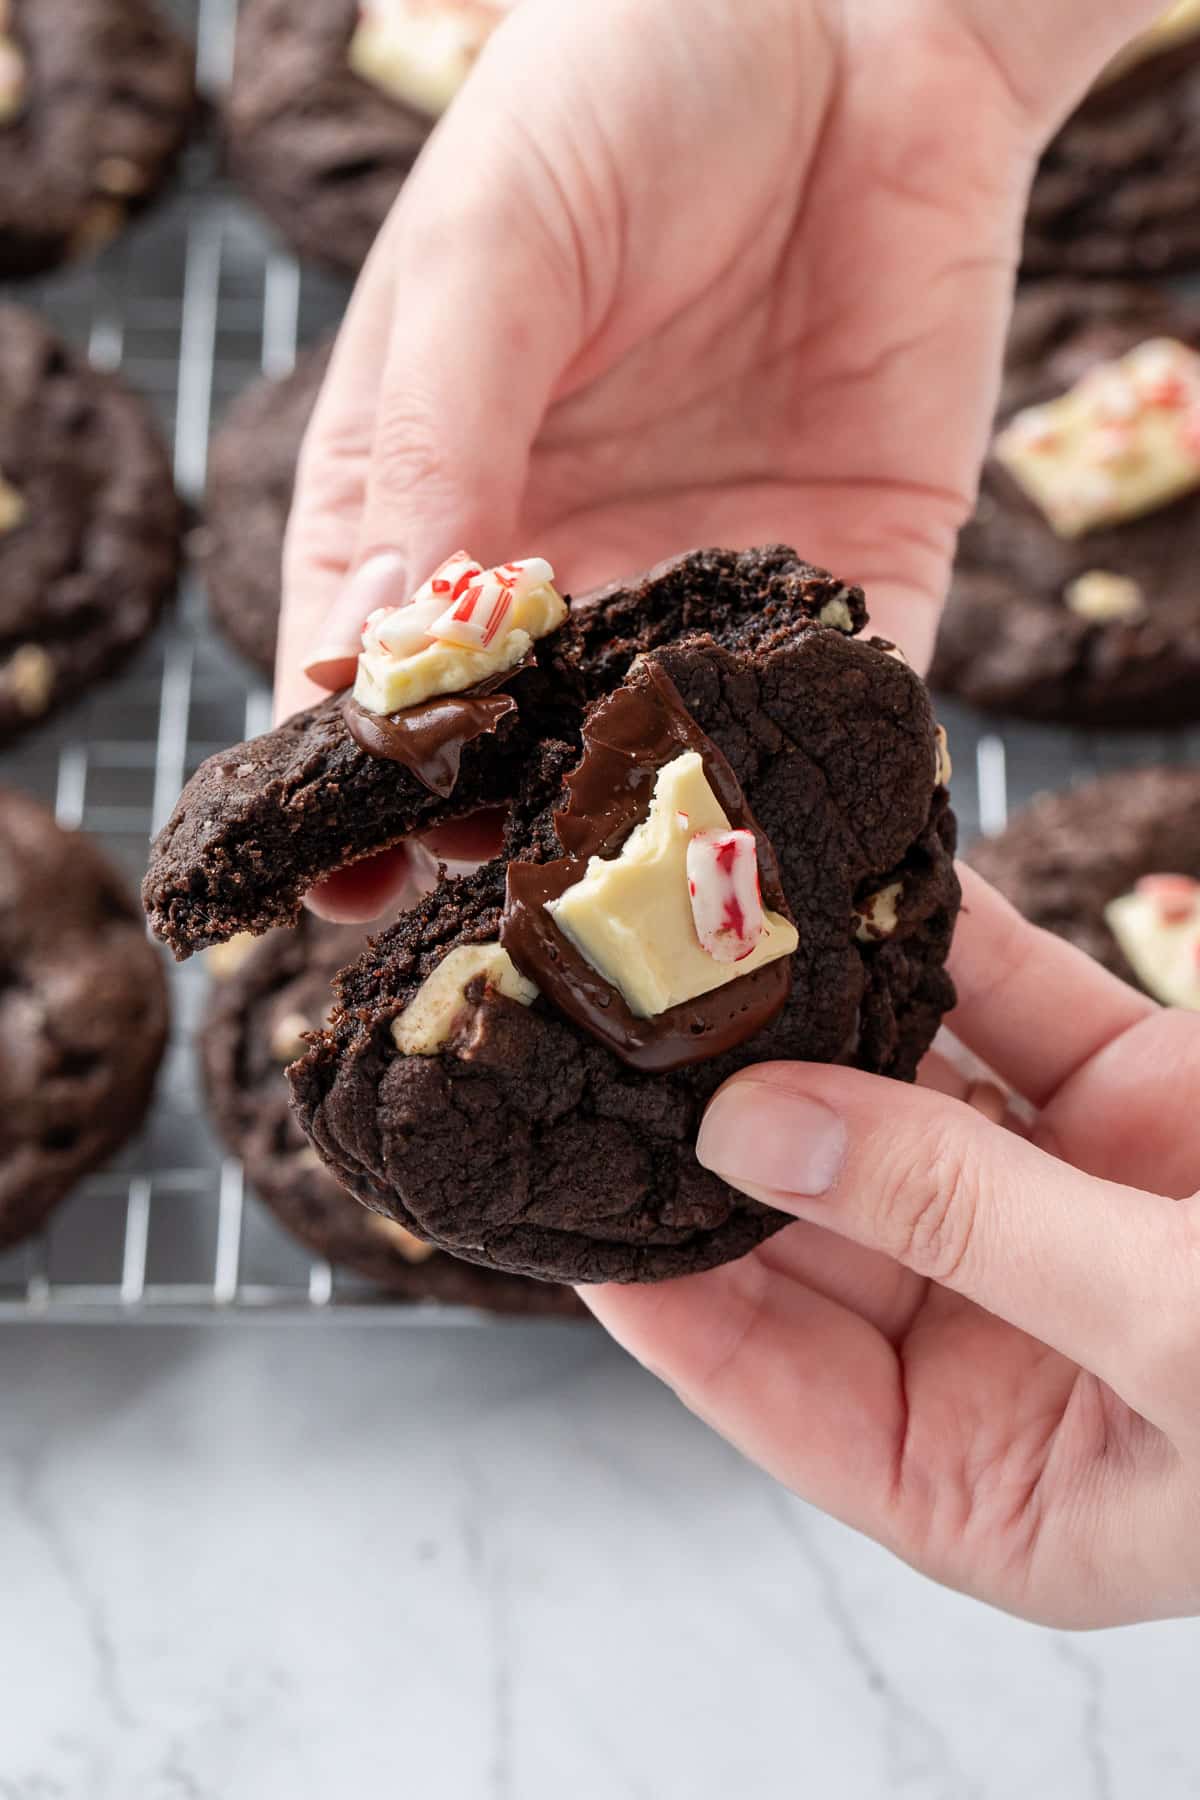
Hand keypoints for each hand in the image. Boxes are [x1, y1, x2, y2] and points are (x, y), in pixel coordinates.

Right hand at [280, 0, 1156, 918]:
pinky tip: (797, 857)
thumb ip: (435, 439)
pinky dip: (819, 786)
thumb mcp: (497, 250)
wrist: (871, 25)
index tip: (339, 886)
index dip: (352, 780)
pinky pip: (833, 711)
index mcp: (437, 485)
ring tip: (632, 936)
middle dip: (495, 841)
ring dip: (645, 843)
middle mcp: (564, 560)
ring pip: (660, 752)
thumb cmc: (629, 91)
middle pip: (508, 743)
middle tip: (494, 933)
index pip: (369, 662)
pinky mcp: (854, 580)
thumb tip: (370, 641)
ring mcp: (703, 582)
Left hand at [589, 866, 1199, 1627]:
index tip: (546, 1171)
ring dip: (813, 1005)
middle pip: (814, 1210)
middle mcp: (1003, 1336)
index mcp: (988, 1476)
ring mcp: (1067, 1209)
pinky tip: (852, 869)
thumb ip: (960, 1224)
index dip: (651, 1274)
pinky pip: (1009, 1009)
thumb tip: (755, 1127)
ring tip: (696, 912)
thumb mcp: (1173, 1336)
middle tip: (600, 1001)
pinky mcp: (1140, 1100)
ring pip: (901, 1092)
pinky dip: (943, 940)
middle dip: (720, 1107)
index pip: (763, 1372)